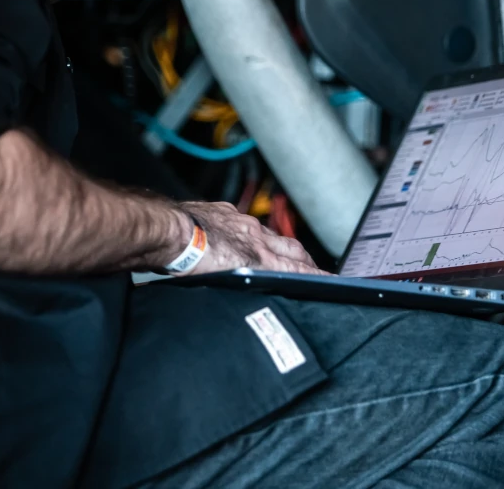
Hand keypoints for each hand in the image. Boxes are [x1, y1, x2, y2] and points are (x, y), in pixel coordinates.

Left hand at [178, 201, 326, 275]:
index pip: (296, 268)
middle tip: (314, 268)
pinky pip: (243, 220)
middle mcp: (254, 236)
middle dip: (305, 259)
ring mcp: (239, 221)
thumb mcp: (221, 283)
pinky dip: (249, 230)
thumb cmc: (188, 262)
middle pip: (291, 247)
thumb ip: (242, 284)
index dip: (316, 275)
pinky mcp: (223, 210)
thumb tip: (251, 292)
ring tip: (283, 254)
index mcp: (257, 258)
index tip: (333, 281)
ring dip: (279, 245)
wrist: (170, 231)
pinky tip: (243, 234)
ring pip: (269, 234)